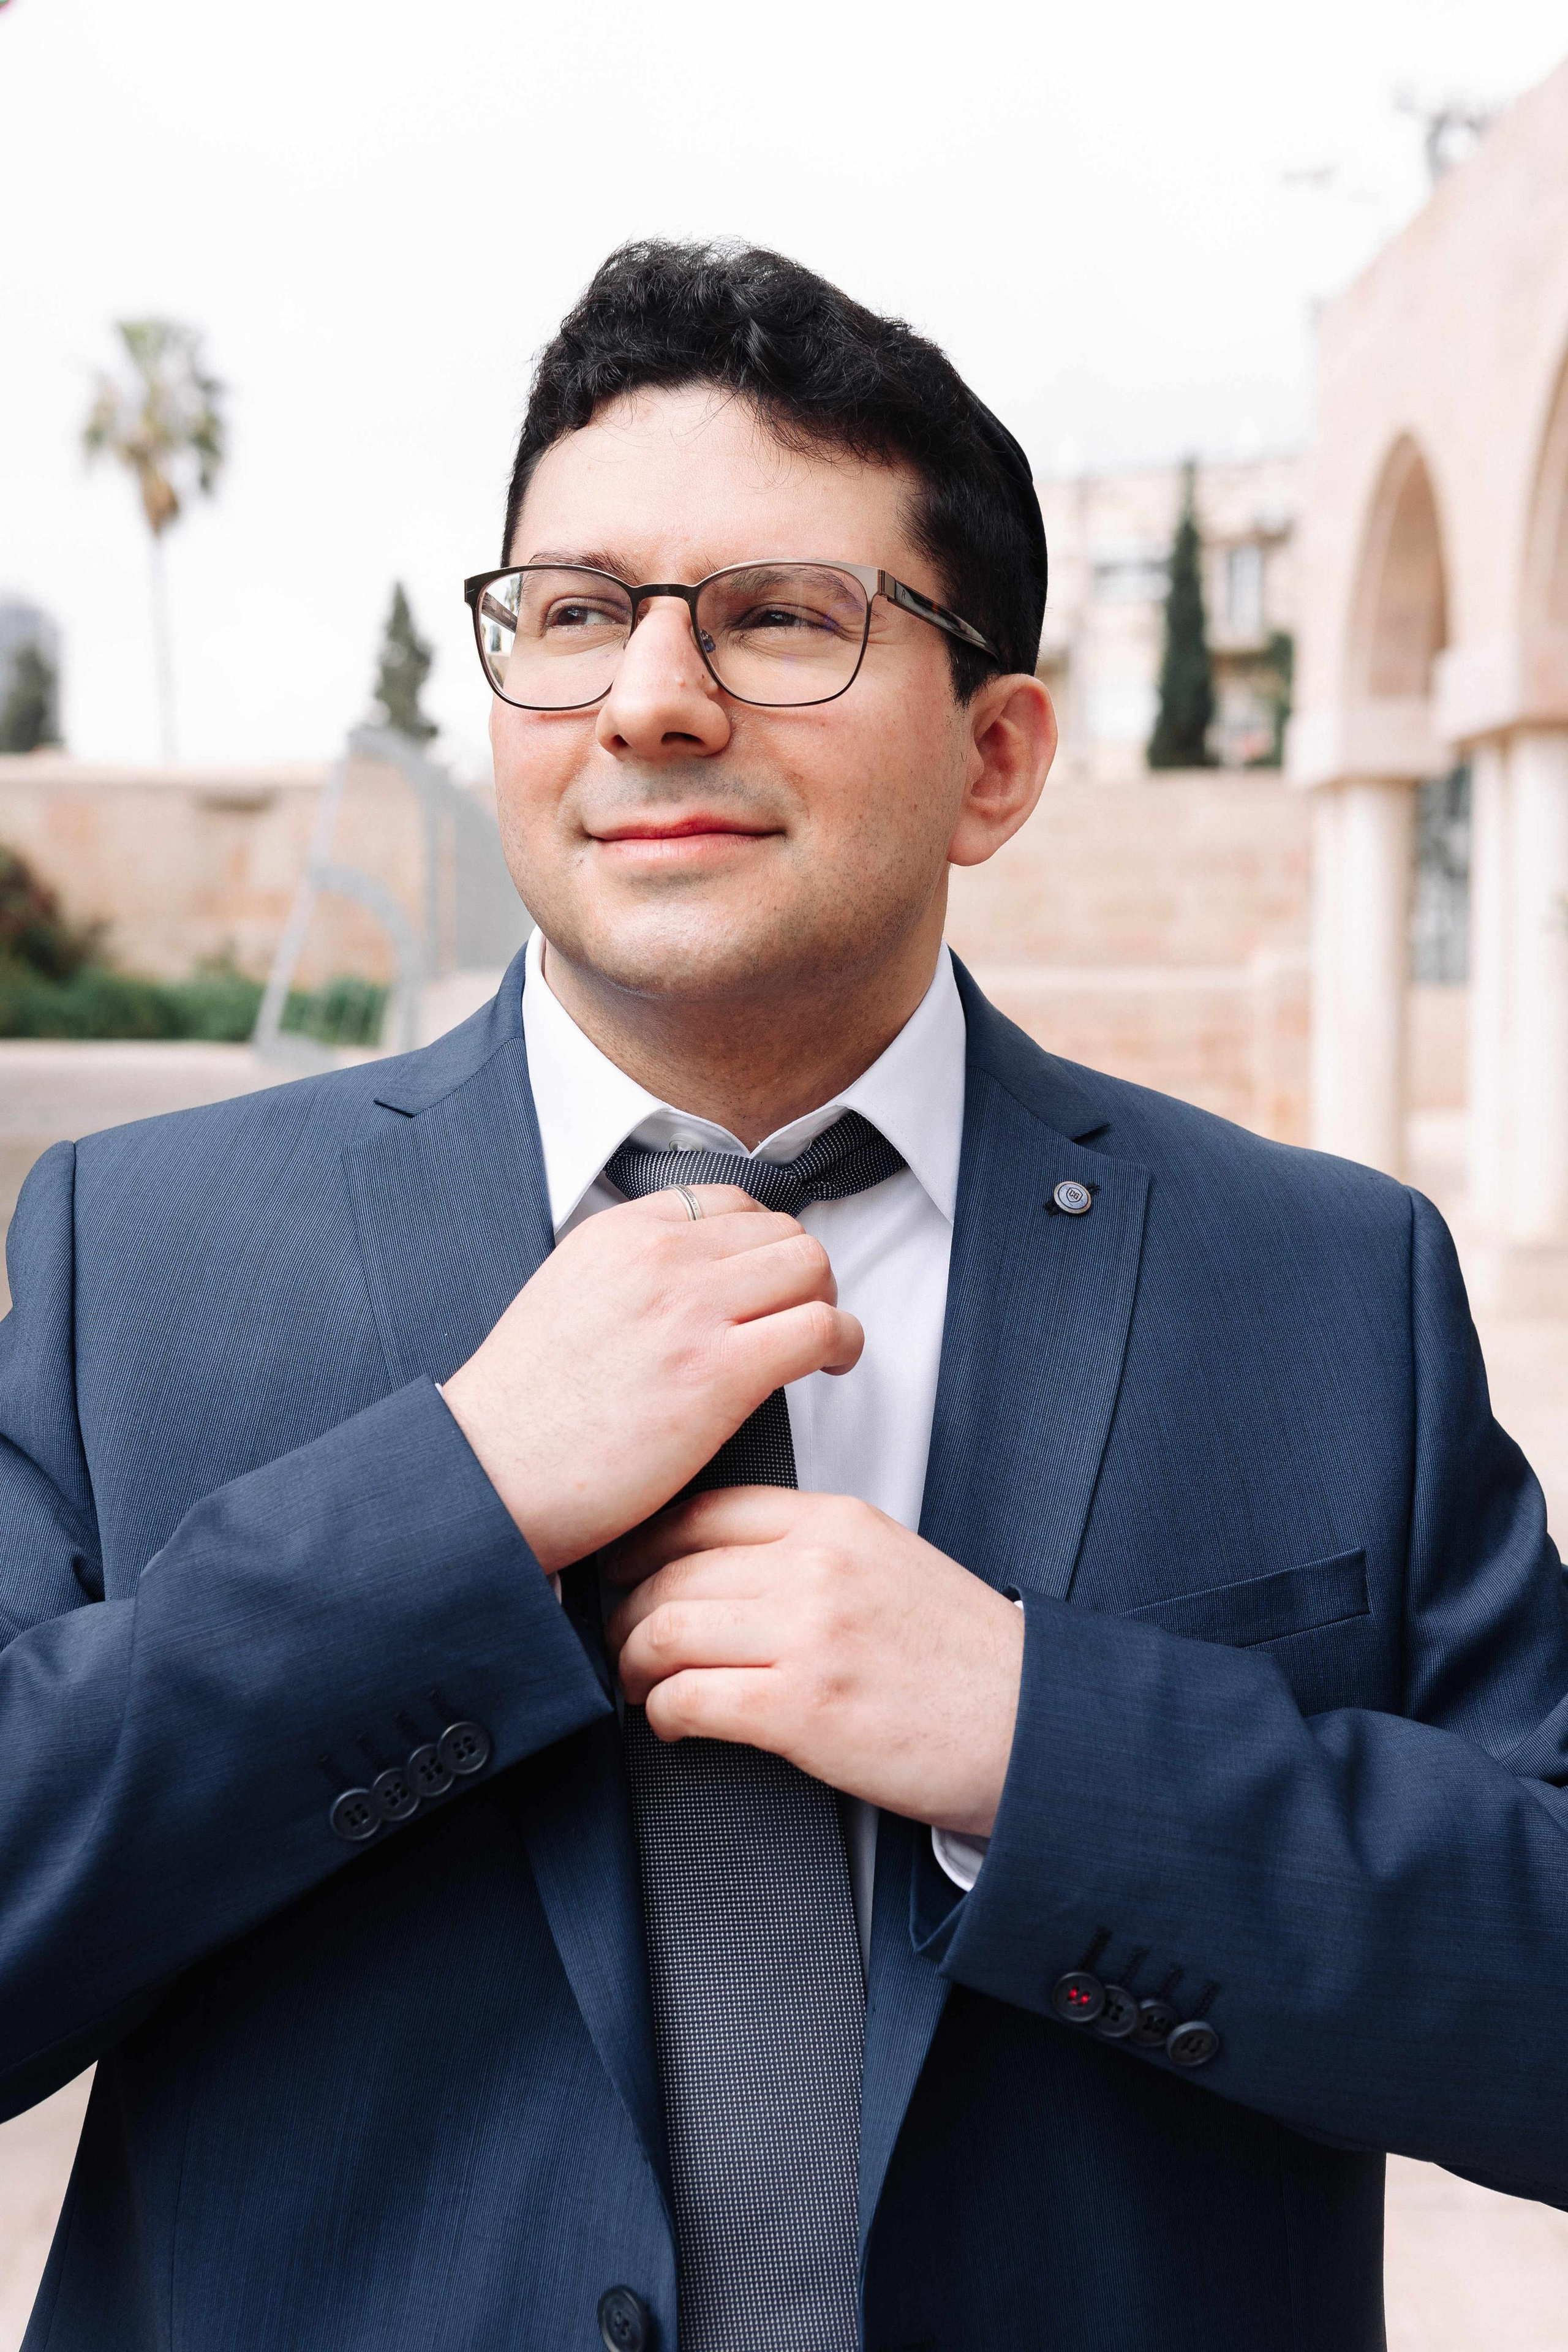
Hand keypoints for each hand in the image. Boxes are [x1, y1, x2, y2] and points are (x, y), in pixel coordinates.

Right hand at [439, 1189, 862, 1570]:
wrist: (488, 1472)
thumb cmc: (521, 1413)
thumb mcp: (565, 1298)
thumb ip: (629, 1276)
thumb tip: (692, 1284)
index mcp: (617, 1234)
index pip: (727, 1201)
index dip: (761, 1242)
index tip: (766, 1281)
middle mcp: (658, 1257)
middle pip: (780, 1231)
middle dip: (803, 1273)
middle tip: (801, 1314)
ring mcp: (691, 1309)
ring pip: (810, 1266)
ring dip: (827, 1303)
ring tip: (821, 1343)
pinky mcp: (719, 1372)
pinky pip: (820, 1328)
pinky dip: (842, 1343)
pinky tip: (833, 1366)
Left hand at [605, 1488, 1024, 1835]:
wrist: (1032, 1728)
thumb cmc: (966, 1660)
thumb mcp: (890, 1563)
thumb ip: (812, 1549)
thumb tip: (721, 1566)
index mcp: (838, 1521)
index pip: (703, 1511)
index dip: (645, 1545)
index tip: (625, 1570)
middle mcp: (817, 1566)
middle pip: (670, 1573)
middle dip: (627, 1614)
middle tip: (623, 1643)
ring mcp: (809, 1635)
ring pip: (664, 1631)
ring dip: (635, 1667)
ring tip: (643, 1687)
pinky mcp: (803, 1709)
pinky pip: (690, 1698)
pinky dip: (664, 1715)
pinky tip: (675, 1723)